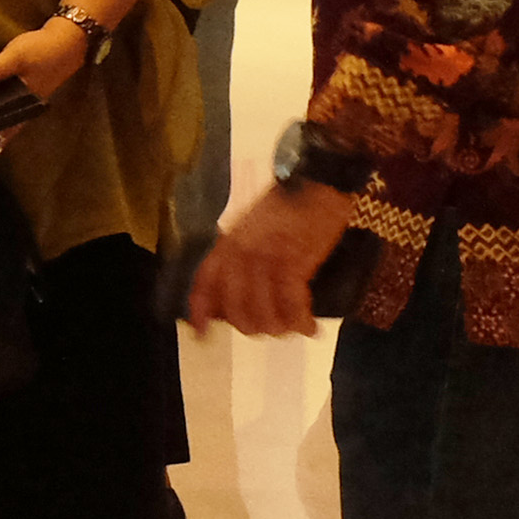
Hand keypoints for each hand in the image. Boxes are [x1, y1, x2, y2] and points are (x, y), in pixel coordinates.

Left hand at [184, 178, 359, 335]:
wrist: (319, 183)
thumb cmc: (291, 204)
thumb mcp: (253, 225)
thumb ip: (241, 252)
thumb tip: (239, 289)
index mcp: (228, 242)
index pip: (205, 283)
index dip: (200, 312)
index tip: (202, 335)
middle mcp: (241, 254)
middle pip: (235, 309)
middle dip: (254, 326)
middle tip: (273, 327)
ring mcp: (265, 259)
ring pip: (263, 314)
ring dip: (280, 327)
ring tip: (294, 326)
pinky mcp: (293, 263)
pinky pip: (291, 306)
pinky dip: (301, 321)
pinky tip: (310, 327)